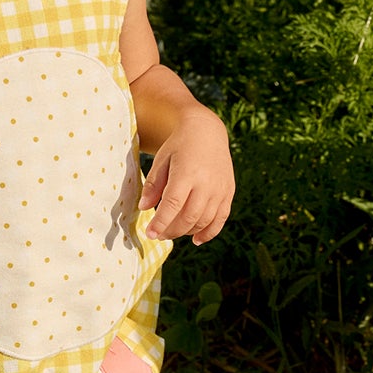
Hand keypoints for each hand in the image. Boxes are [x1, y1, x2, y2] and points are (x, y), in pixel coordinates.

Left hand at [138, 103, 233, 243]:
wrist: (207, 132)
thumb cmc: (179, 146)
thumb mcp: (161, 160)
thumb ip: (153, 184)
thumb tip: (144, 208)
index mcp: (187, 173)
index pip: (172, 204)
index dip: (161, 222)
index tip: (150, 233)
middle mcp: (206, 183)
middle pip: (188, 216)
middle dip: (171, 230)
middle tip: (159, 235)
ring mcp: (220, 189)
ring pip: (203, 221)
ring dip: (186, 232)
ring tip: (172, 232)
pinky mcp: (228, 193)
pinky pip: (220, 219)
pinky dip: (208, 233)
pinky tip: (196, 240)